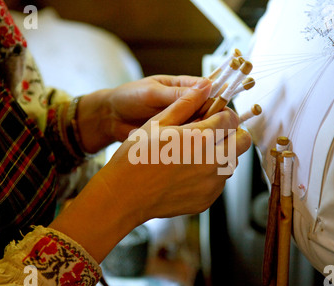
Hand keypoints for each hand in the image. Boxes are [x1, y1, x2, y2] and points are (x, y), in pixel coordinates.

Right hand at [50, 78, 251, 261]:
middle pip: (243, 141)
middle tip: (212, 134)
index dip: (223, 113)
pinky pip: (219, 182)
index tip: (213, 116)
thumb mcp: (157, 123)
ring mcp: (211, 184)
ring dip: (221, 154)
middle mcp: (212, 161)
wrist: (124, 196)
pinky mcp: (207, 200)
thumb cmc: (136, 157)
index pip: (231, 118)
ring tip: (195, 154)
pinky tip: (187, 173)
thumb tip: (203, 88)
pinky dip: (210, 175)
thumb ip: (184, 104)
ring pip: (232, 162)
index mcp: (200, 137)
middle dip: (232, 133)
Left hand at [75, 75, 209, 152]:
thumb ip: (177, 93)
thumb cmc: (128, 98)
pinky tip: (195, 152)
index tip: (224, 114)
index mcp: (183, 87)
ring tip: (207, 144)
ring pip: (201, 128)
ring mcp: (181, 121)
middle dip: (213, 122)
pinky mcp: (174, 136)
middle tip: (216, 133)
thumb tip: (206, 86)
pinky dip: (193, 145)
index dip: (218, 102)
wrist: (109, 118)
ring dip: (204, 135)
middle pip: (209, 112)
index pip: (209, 92)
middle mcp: (185, 104)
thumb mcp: (152, 93)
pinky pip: (189, 141)